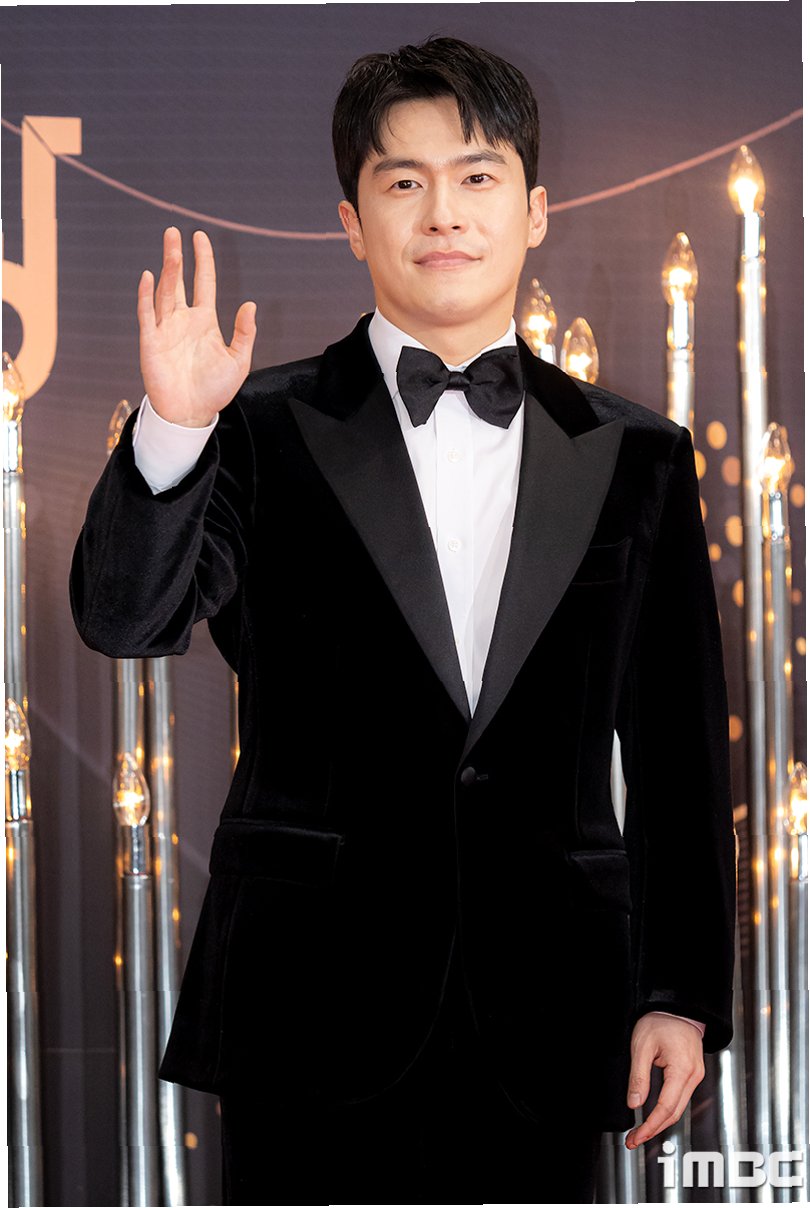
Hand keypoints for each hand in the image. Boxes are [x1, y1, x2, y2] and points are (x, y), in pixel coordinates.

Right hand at [138, 227, 256, 426]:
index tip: (200, 237)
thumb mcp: (239, 360)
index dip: (203, 260)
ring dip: (167, 270)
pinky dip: (147, 296)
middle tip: (174, 232)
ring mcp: (165, 329)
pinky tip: (149, 277)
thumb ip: (245, 333)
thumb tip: (250, 304)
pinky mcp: (151, 342)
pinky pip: (148, 315)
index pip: (203, 283)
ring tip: (170, 249)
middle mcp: (183, 320)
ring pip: (165, 293)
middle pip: (178, 281)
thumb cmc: (214, 390)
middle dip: (176, 256)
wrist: (192, 414)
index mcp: (204, 321)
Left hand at [624, 1014, 703, 1148]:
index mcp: (682, 1070)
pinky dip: (666, 1110)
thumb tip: (634, 1103)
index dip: (650, 1126)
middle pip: (674, 1113)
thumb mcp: (642, 1046)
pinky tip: (654, 1116)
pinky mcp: (692, 1074)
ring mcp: (695, 1076)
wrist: (678, 1008)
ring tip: (640, 1132)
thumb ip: (638, 1077)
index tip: (637, 1136)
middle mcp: (694, 1076)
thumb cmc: (662, 1021)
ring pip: (678, 1108)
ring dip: (660, 1122)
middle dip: (654, 1130)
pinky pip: (680, 1098)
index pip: (666, 1108)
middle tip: (634, 1139)